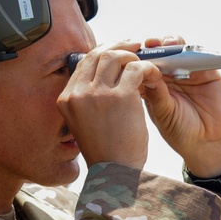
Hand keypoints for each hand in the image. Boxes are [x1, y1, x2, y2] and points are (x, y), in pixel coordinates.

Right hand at [57, 40, 161, 168]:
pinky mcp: (120, 97)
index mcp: (67, 99)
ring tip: (145, 61)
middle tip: (135, 46)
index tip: (118, 52)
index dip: (102, 53)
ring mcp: (98, 94)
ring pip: (115, 57)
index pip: (84, 63)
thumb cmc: (105, 151)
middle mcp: (78, 93)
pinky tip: (153, 74)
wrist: (114, 173)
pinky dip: (146, 67)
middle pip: (98, 54)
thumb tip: (103, 77)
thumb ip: (88, 99)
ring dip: (132, 55)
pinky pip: (136, 69)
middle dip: (118, 46)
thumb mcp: (84, 122)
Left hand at [138, 35, 220, 176]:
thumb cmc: (180, 131)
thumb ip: (156, 93)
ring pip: (176, 49)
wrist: (206, 143)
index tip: (131, 52)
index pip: (141, 65)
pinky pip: (198, 54)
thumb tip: (144, 71)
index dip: (136, 57)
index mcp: (152, 85)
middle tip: (149, 44)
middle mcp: (168, 76)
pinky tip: (184, 50)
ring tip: (166, 45)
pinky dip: (191, 49)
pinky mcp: (206, 71)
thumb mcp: (163, 113)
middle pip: (158, 52)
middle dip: (153, 46)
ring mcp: (187, 72)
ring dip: (170, 43)